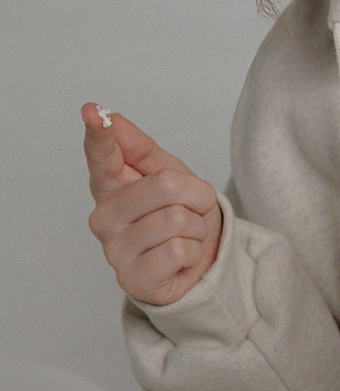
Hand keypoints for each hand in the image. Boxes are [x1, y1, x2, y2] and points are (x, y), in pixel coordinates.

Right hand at [82, 104, 221, 305]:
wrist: (197, 266)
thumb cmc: (178, 215)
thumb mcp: (168, 174)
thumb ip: (140, 149)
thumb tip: (114, 119)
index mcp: (110, 185)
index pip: (102, 155)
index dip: (99, 133)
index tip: (92, 111)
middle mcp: (104, 217)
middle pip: (163, 186)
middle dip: (194, 195)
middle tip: (191, 208)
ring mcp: (115, 250)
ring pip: (176, 220)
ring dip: (195, 227)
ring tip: (184, 235)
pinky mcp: (132, 278)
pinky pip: (179, 250)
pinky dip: (192, 252)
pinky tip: (179, 259)